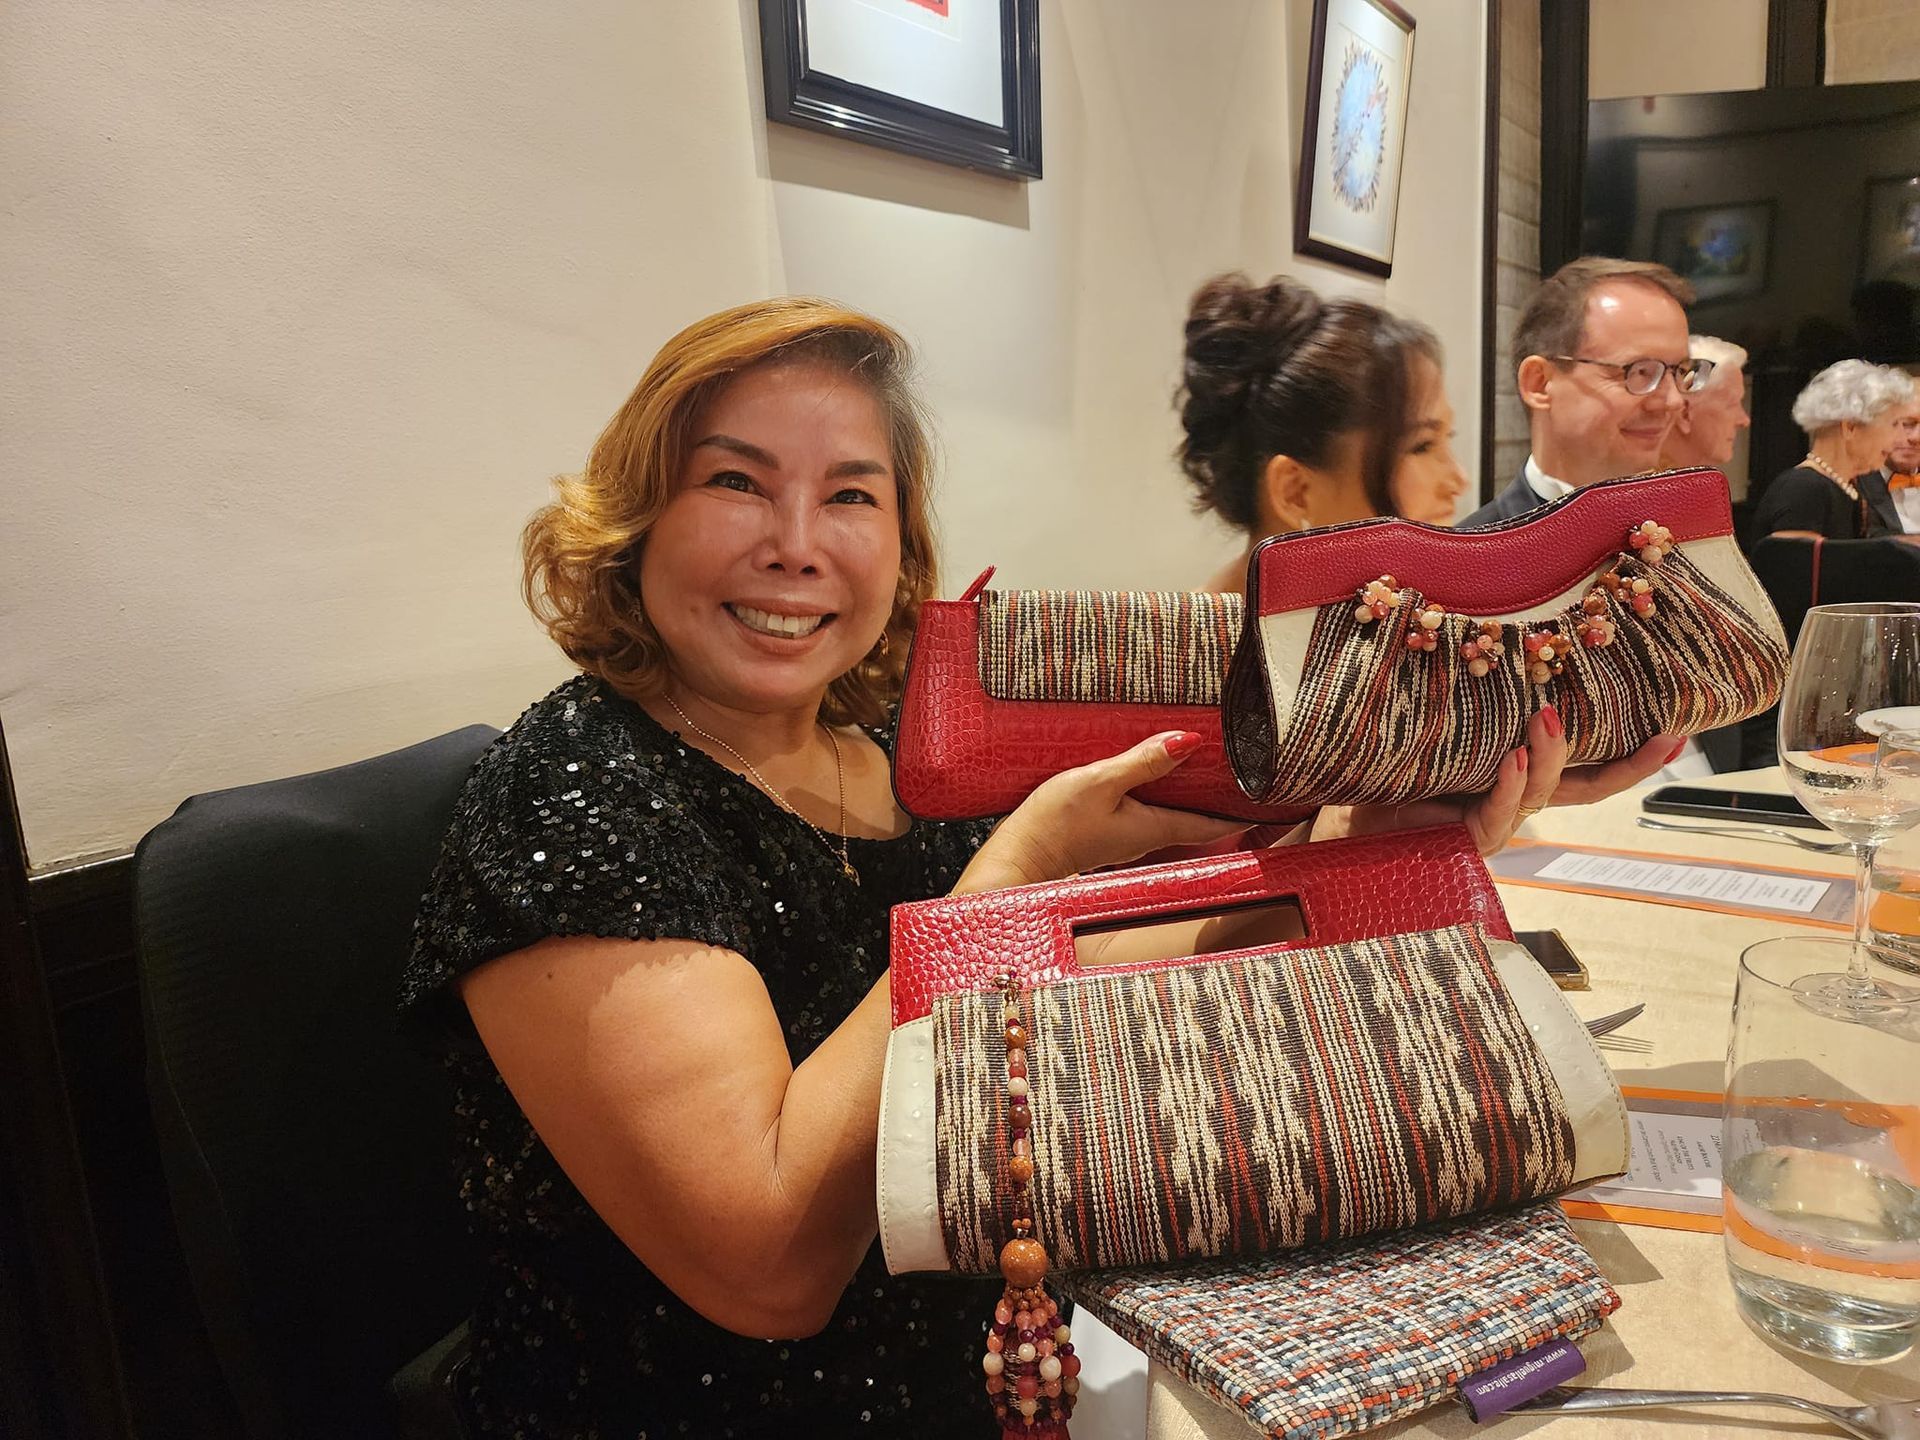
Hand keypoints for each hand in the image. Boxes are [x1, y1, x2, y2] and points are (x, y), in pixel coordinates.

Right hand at [955, 732, 1247, 892]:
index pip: (1218, 823)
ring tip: (1219, 768)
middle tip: (1258, 776)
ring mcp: (1130, 836)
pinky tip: (1162, 775)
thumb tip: (1190, 741)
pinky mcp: (1110, 830)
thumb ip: (1143, 761)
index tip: (1282, 801)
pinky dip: (1167, 793)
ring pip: (1178, 812)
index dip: (1252, 813)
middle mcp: (1150, 837)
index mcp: (1157, 827)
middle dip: (1229, 799)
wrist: (1015, 859)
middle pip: (1203, 817)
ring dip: (1198, 794)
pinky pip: (1151, 809)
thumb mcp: (1100, 783)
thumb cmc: (1054, 826)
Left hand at [1312, 707, 1681, 855]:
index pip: (1588, 766)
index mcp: (1518, 772)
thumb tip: (1486, 620)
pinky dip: (1508, 786)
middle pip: (1584, 786)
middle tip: (1656, 733)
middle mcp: (1514, 798)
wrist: (1342, 814)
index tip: (1677, 729)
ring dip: (1550, 755)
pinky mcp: (1462, 838)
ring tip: (1548, 720)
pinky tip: (1513, 760)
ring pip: (1540, 792)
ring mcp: (1492, 821)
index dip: (1634, 754)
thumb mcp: (1441, 720)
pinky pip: (1495, 813)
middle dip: (1626, 765)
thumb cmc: (1390, 765)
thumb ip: (1472, 691)